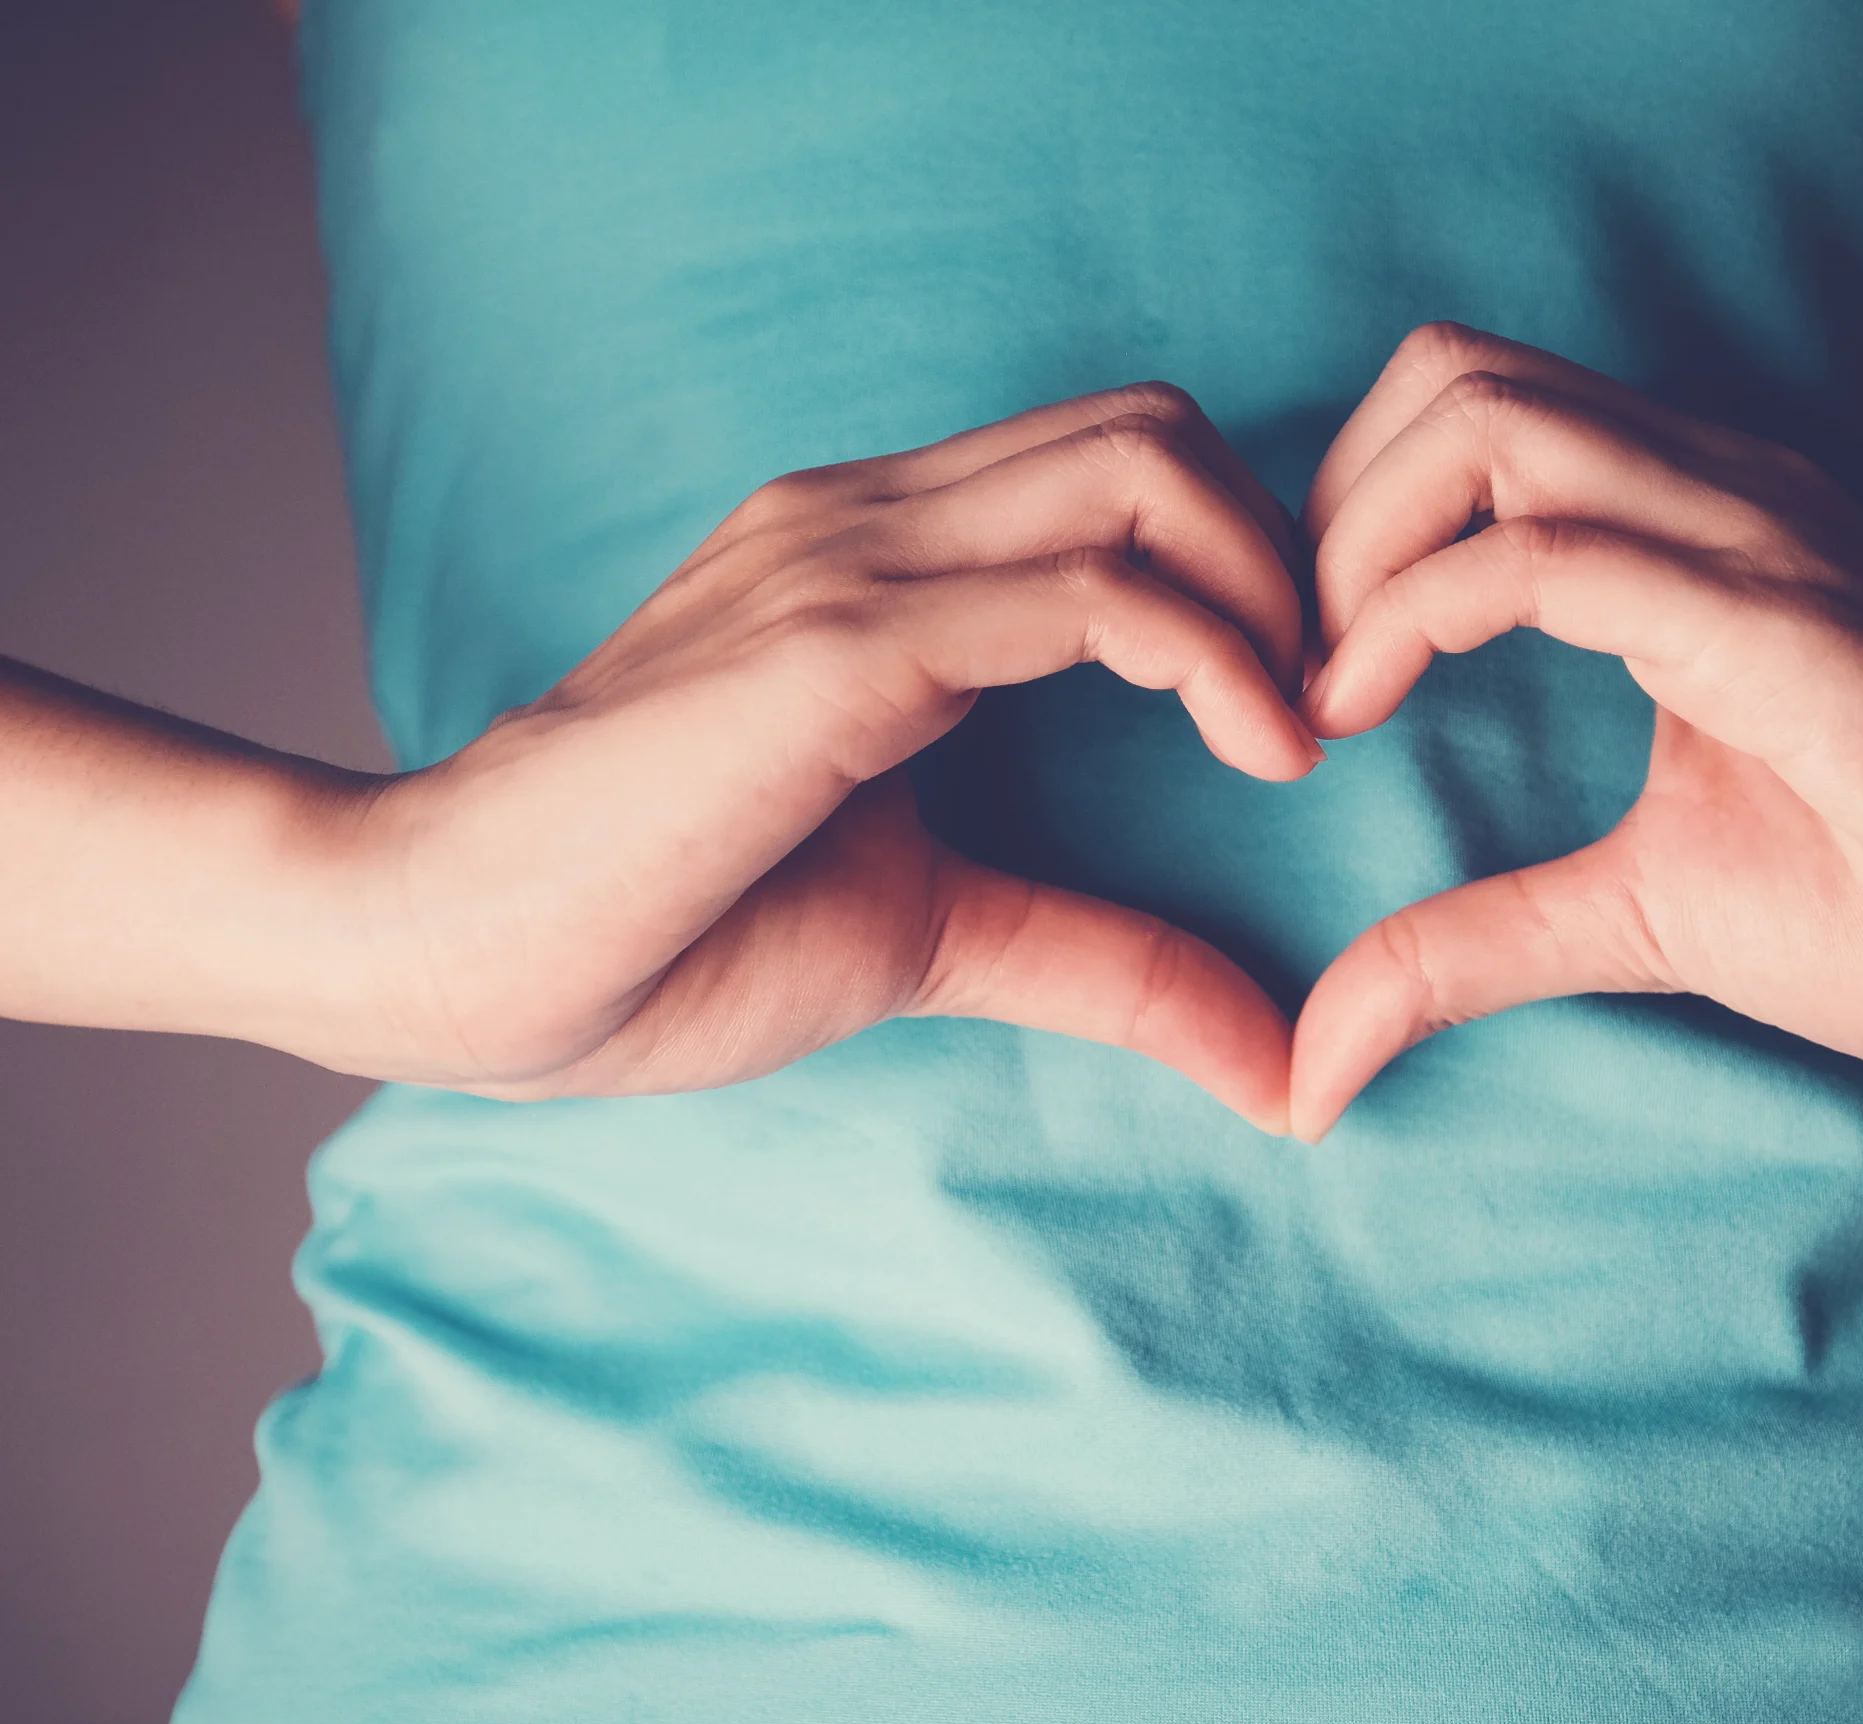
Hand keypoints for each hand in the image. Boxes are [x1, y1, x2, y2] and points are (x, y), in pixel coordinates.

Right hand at [338, 384, 1320, 1125]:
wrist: (447, 952)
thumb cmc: (658, 934)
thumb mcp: (931, 935)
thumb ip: (1102, 962)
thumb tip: (1275, 1064)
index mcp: (882, 562)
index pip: (1119, 463)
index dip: (1246, 561)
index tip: (1299, 708)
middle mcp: (872, 521)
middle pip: (1159, 430)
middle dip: (1287, 553)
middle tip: (1324, 702)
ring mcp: (852, 564)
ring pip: (1144, 473)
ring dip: (1273, 591)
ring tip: (1300, 731)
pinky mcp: (841, 646)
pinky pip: (1091, 594)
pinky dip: (1214, 654)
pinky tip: (1262, 752)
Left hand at [1287, 325, 1862, 1139]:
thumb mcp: (1634, 917)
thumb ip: (1468, 949)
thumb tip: (1314, 1063)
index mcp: (1686, 531)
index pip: (1463, 416)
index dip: (1341, 526)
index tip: (1303, 684)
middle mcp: (1714, 495)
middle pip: (1447, 374)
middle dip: (1323, 509)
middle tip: (1295, 668)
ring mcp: (1754, 539)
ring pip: (1484, 421)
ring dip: (1353, 544)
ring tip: (1325, 689)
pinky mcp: (1784, 622)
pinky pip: (1555, 552)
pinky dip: (1417, 612)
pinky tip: (1365, 708)